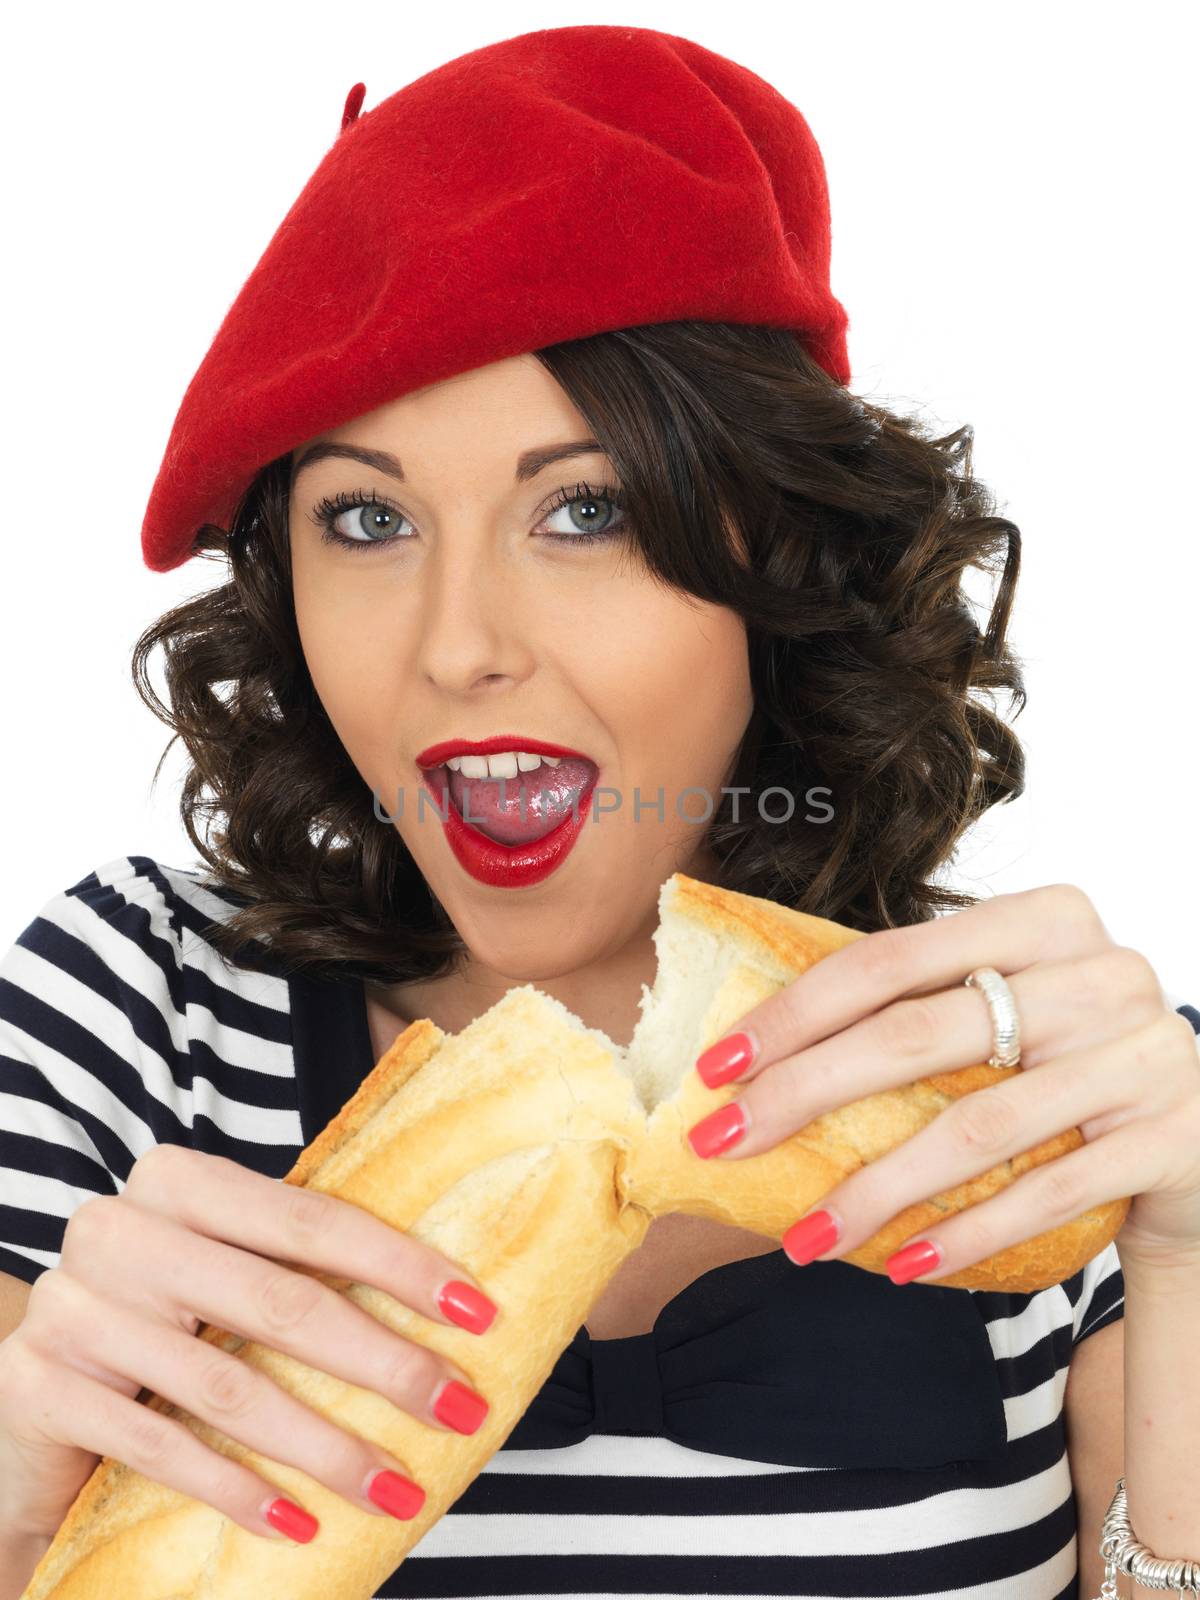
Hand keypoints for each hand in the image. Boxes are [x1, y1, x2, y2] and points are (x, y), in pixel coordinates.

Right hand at [0, 1145, 498, 1546]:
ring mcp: (70, 1307)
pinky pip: (158, 1446)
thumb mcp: (222, 1276)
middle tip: (457, 1408)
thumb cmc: (158, 1326)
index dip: (400, 1264)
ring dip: (324, 1446)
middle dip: (382, 1363)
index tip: (478, 1310)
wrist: (33, 1400)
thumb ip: (296, 1267)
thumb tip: (450, 1302)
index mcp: (176, 1180)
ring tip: (394, 1488)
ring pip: (226, 1385)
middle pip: (279, 1302)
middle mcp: (118, 1229)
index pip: (309, 1218)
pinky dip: (236, 1489)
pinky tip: (299, 1522)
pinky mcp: (38, 1389)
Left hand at [682, 883, 1199, 1283]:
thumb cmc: (1068, 1062)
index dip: (795, 1012)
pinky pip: (1049, 1195)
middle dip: (805, 1092)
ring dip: (877, 1189)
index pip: (891, 960)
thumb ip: (917, 1011)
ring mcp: (1144, 1053)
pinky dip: (967, 1234)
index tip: (717, 1065)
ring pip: (979, 1125)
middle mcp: (1100, 971)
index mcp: (1043, 918)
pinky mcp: (1171, 1137)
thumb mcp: (1009, 1009)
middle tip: (726, 1142)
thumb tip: (758, 1062)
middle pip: (919, 1034)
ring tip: (806, 1237)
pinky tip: (901, 1263)